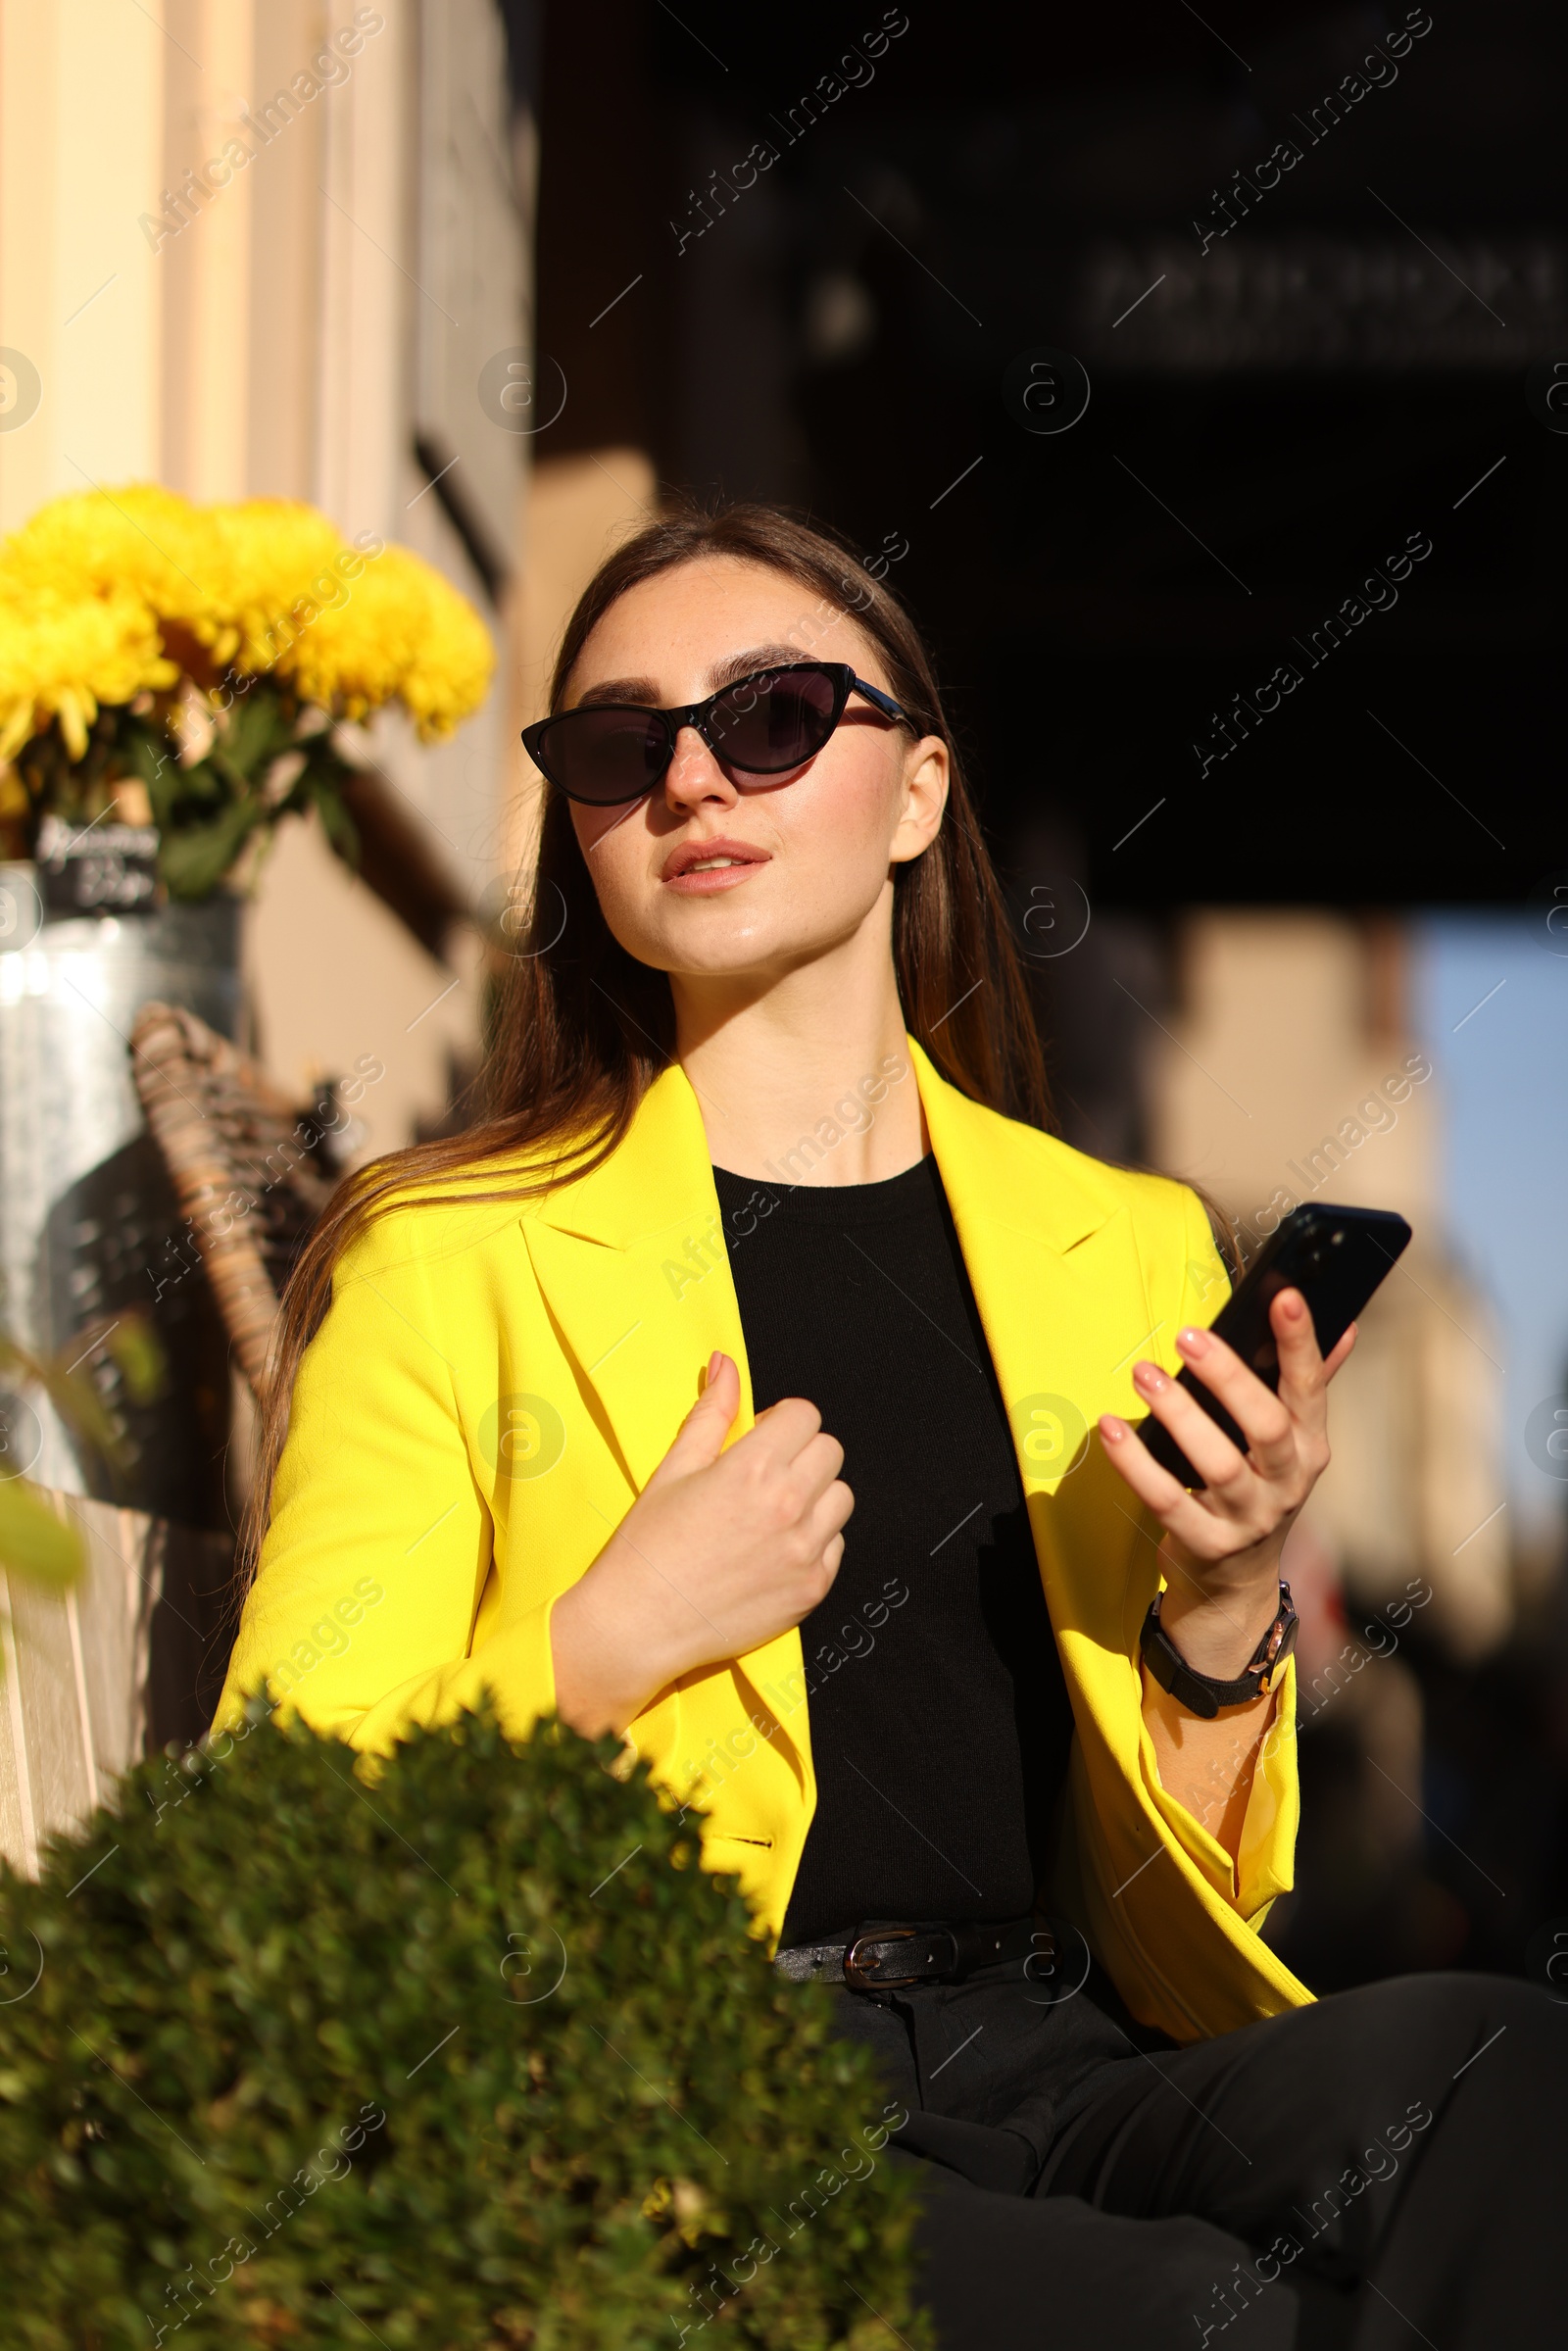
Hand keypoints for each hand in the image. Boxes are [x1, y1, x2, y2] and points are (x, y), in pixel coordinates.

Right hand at [549, 1353, 853, 1736]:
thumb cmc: (648, 1548)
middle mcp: (788, 1506)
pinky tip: (773, 1550)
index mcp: (752, 1469)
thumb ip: (710, 1413)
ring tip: (772, 1514)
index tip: (763, 1438)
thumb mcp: (673, 1469)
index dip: (782, 1421)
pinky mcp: (812, 1588)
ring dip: (815, 1497)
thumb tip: (725, 1365)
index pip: (805, 1415)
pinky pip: (837, 1546)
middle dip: (801, 1453)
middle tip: (765, 1474)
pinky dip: (814, 1542)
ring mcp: (805, 1550)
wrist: (638, 1625)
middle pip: (830, 1451)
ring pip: (841, 1498)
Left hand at [1099, 1288, 1355, 1679]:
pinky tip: (1110, 1428)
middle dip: (1228, 1377)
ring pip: (1217, 1464)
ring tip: (1143, 1375)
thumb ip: (1309, 1385)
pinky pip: (1166, 1500)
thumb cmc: (1258, 1489)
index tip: (1284, 1295)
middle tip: (1188, 1336)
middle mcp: (1287, 1482)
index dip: (1300, 1342)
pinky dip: (1134, 1462)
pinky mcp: (1207, 1544)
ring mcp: (1249, 1518)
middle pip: (1265, 1425)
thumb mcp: (1289, 1444)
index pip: (1311, 1387)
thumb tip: (1346, 1327)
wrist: (1238, 1583)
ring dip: (1177, 1415)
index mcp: (1309, 1445)